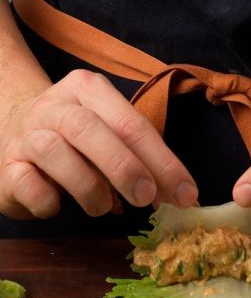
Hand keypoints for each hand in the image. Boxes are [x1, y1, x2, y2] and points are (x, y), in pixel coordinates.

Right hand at [0, 70, 196, 219]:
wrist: (12, 130)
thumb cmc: (77, 136)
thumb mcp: (110, 134)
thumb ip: (140, 157)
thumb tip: (176, 194)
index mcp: (90, 89)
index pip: (132, 123)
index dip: (163, 161)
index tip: (186, 193)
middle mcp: (56, 105)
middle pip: (93, 130)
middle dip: (126, 168)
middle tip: (147, 198)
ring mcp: (27, 133)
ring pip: (56, 153)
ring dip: (89, 188)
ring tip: (103, 208)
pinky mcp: (6, 164)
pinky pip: (26, 183)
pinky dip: (48, 200)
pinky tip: (58, 206)